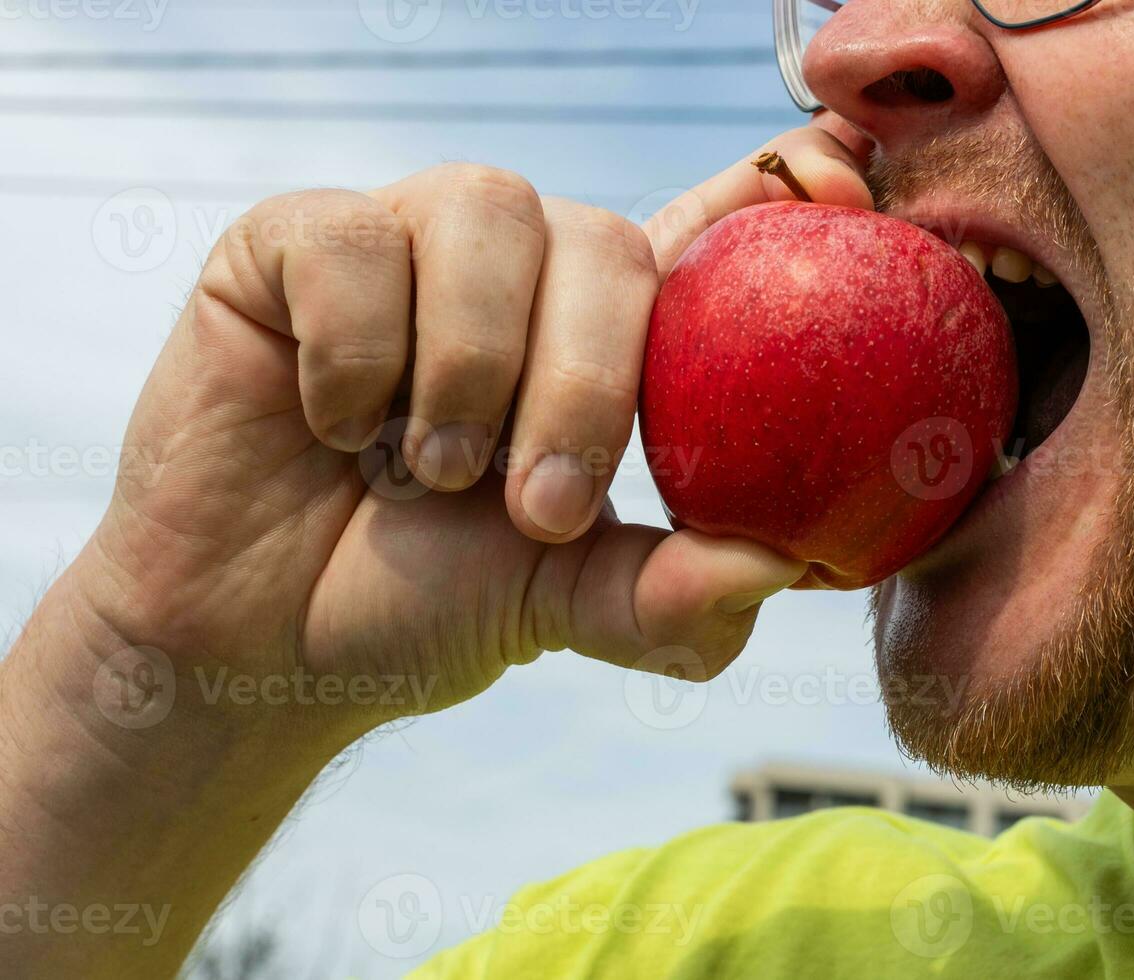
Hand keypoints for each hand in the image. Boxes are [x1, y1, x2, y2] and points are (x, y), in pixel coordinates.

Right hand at [78, 126, 872, 737]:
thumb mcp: (558, 607)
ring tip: (427, 475)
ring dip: (466, 367)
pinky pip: (353, 238)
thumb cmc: (423, 603)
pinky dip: (355, 352)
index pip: (708, 230)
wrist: (258, 637)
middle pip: (604, 239)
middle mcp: (524, 269)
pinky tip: (336, 425)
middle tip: (538, 509)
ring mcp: (412, 242)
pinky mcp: (297, 241)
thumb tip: (784, 567)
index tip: (846, 184)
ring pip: (485, 212)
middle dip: (580, 382)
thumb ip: (665, 596)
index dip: (782, 192)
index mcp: (605, 335)